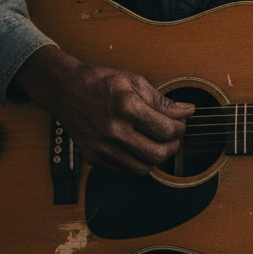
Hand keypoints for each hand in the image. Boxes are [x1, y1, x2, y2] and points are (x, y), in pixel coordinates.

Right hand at [13, 45, 192, 175]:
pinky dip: (139, 164)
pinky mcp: (94, 158)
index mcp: (126, 107)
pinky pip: (126, 172)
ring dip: (158, 158)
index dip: (181, 128)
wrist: (65, 90)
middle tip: (174, 135)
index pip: (166, 130)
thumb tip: (187, 112)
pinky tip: (141, 148)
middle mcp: (113, 130)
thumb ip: (162, 101)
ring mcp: (102, 147)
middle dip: (174, 146)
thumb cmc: (101, 82)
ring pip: (143, 168)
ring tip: (159, 142)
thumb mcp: (134, 81)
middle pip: (158, 153)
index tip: (182, 122)